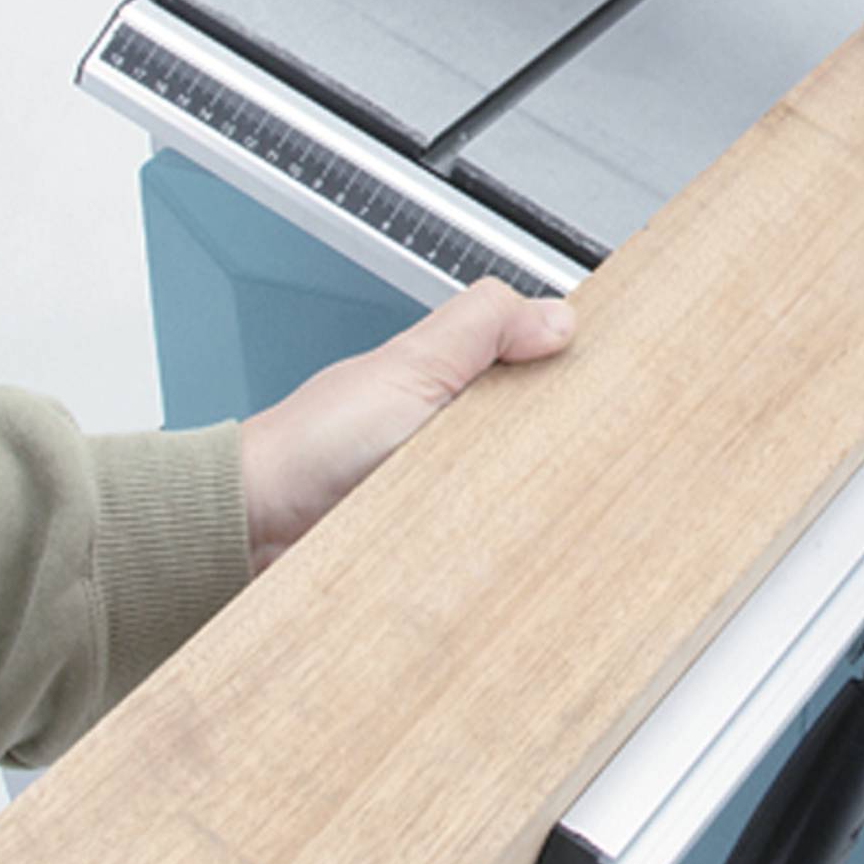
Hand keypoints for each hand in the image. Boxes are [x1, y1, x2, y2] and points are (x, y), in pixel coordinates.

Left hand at [239, 280, 573, 571]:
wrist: (256, 525)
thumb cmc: (311, 447)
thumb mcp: (410, 367)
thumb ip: (480, 328)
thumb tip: (558, 315)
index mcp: (448, 377)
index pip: (533, 365)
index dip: (569, 373)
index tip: (607, 390)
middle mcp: (449, 430)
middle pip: (538, 435)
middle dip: (560, 449)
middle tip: (587, 459)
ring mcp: (445, 488)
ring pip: (518, 493)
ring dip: (530, 504)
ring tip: (555, 510)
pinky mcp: (435, 540)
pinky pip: (486, 543)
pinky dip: (500, 546)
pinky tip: (516, 548)